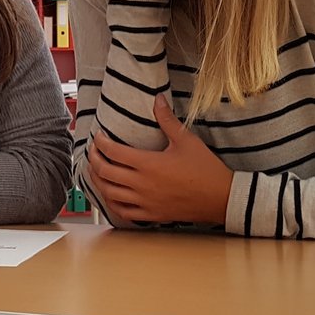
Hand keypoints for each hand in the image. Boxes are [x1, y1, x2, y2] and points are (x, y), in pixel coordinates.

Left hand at [86, 97, 233, 223]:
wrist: (221, 198)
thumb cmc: (205, 169)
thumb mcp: (186, 140)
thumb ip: (166, 120)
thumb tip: (157, 99)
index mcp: (148, 164)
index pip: (113, 152)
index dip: (100, 143)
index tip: (98, 136)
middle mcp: (141, 184)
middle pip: (105, 172)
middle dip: (94, 160)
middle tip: (93, 151)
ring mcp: (144, 202)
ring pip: (109, 194)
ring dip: (97, 181)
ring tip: (95, 171)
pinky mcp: (151, 215)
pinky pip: (123, 212)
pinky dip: (111, 203)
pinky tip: (110, 196)